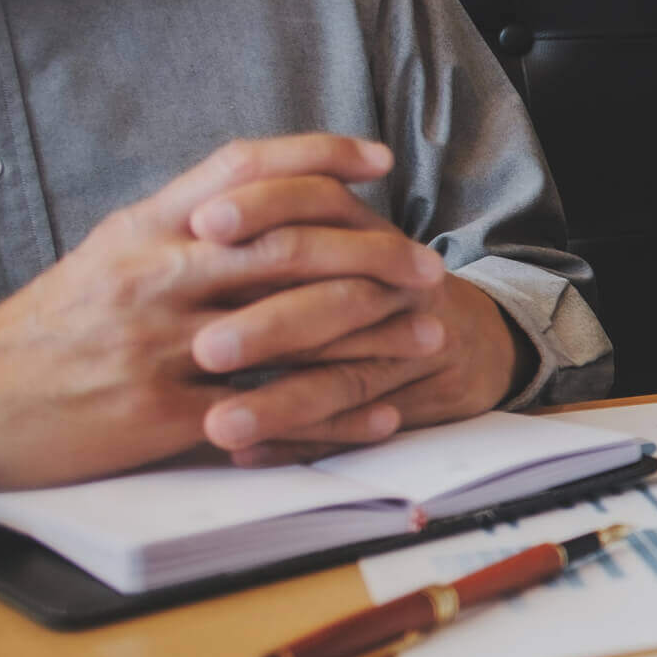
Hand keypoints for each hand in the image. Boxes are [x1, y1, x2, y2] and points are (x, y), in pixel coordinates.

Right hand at [0, 136, 436, 489]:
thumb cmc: (53, 329)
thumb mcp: (109, 255)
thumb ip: (182, 225)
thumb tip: (258, 195)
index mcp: (144, 229)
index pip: (242, 170)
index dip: (317, 155)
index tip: (380, 159)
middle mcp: (154, 276)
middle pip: (285, 247)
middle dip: (372, 254)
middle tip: (430, 266)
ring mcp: (158, 345)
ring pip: (288, 327)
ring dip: (371, 331)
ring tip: (430, 333)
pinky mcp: (160, 415)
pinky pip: (266, 413)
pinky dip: (333, 414)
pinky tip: (382, 412)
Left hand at [183, 172, 529, 464]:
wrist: (466, 336)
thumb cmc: (369, 280)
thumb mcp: (340, 232)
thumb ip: (282, 216)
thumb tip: (190, 212)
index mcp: (364, 228)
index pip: (316, 201)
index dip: (263, 207)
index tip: (203, 224)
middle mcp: (398, 282)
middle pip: (337, 298)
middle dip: (270, 326)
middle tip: (204, 350)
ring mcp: (417, 345)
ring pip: (348, 378)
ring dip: (281, 404)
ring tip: (219, 426)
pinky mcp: (422, 399)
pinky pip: (358, 429)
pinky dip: (303, 443)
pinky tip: (249, 454)